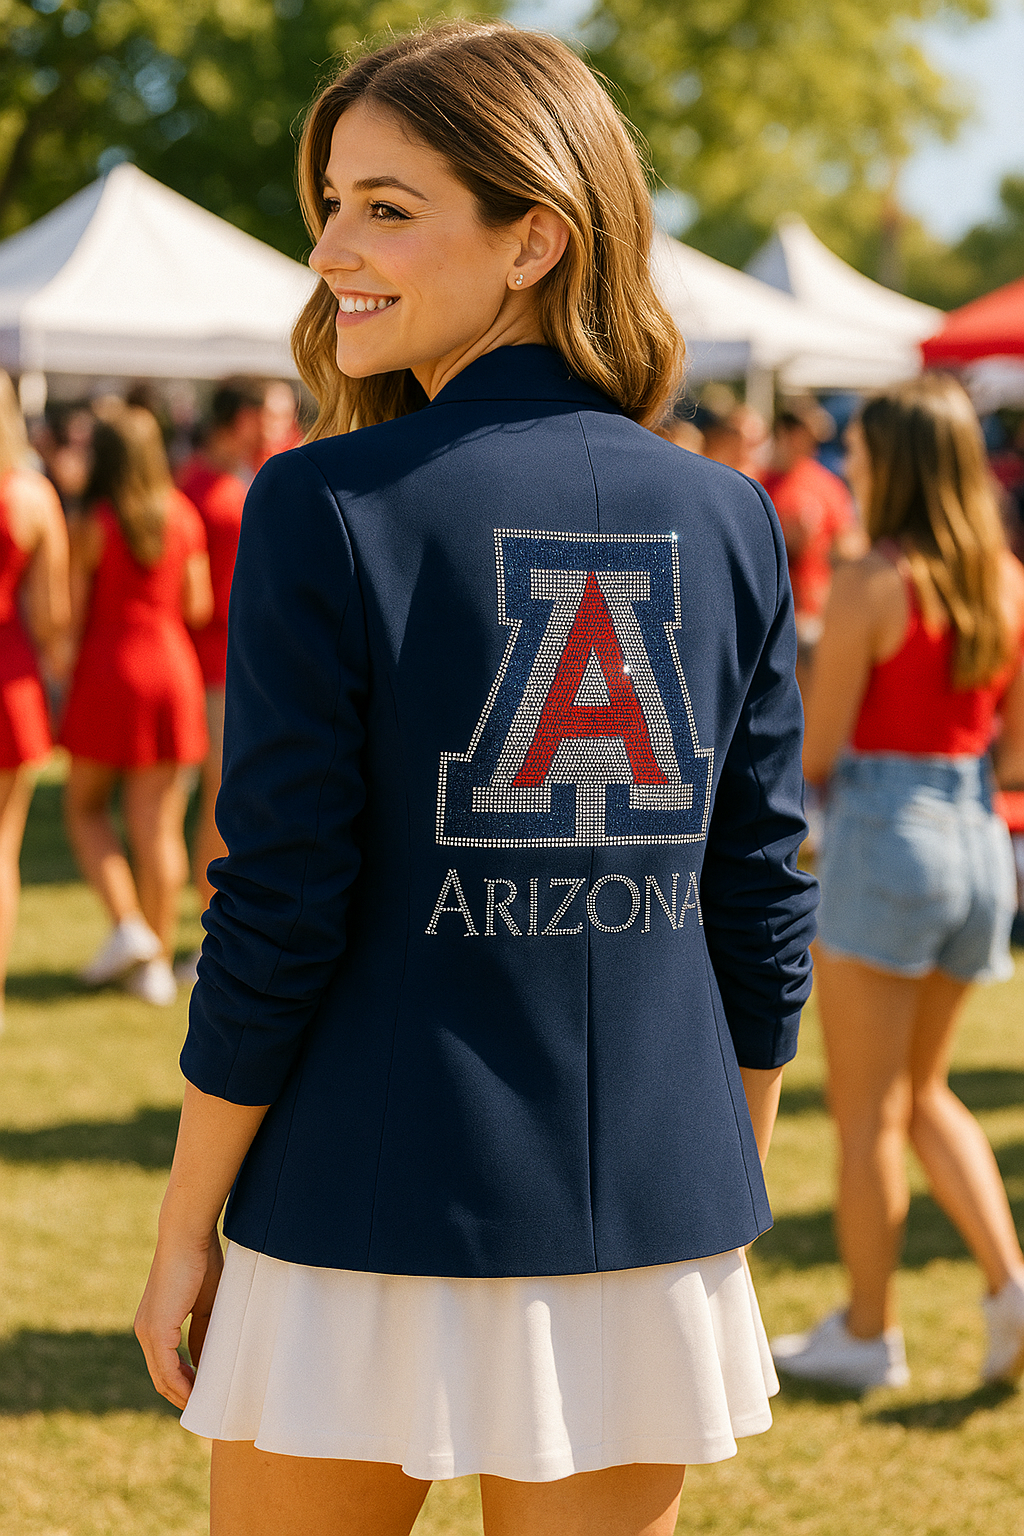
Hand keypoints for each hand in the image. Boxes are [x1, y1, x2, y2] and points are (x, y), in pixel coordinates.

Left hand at [135, 1229, 223, 1409]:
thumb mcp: (205, 1305)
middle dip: (183, 1397)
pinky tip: (199, 1393)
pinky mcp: (156, 1330)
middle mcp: (145, 1332)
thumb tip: (207, 1360)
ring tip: (206, 1408)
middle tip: (206, 1410)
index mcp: (154, 1324)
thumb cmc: (200, 1262)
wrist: (187, 1237)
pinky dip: (183, 1385)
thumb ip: (203, 1333)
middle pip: (161, 1378)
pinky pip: (168, 1369)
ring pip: (162, 1378)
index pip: (165, 1365)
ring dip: (183, 1396)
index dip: (184, 1384)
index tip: (204, 1395)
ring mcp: (147, 1332)